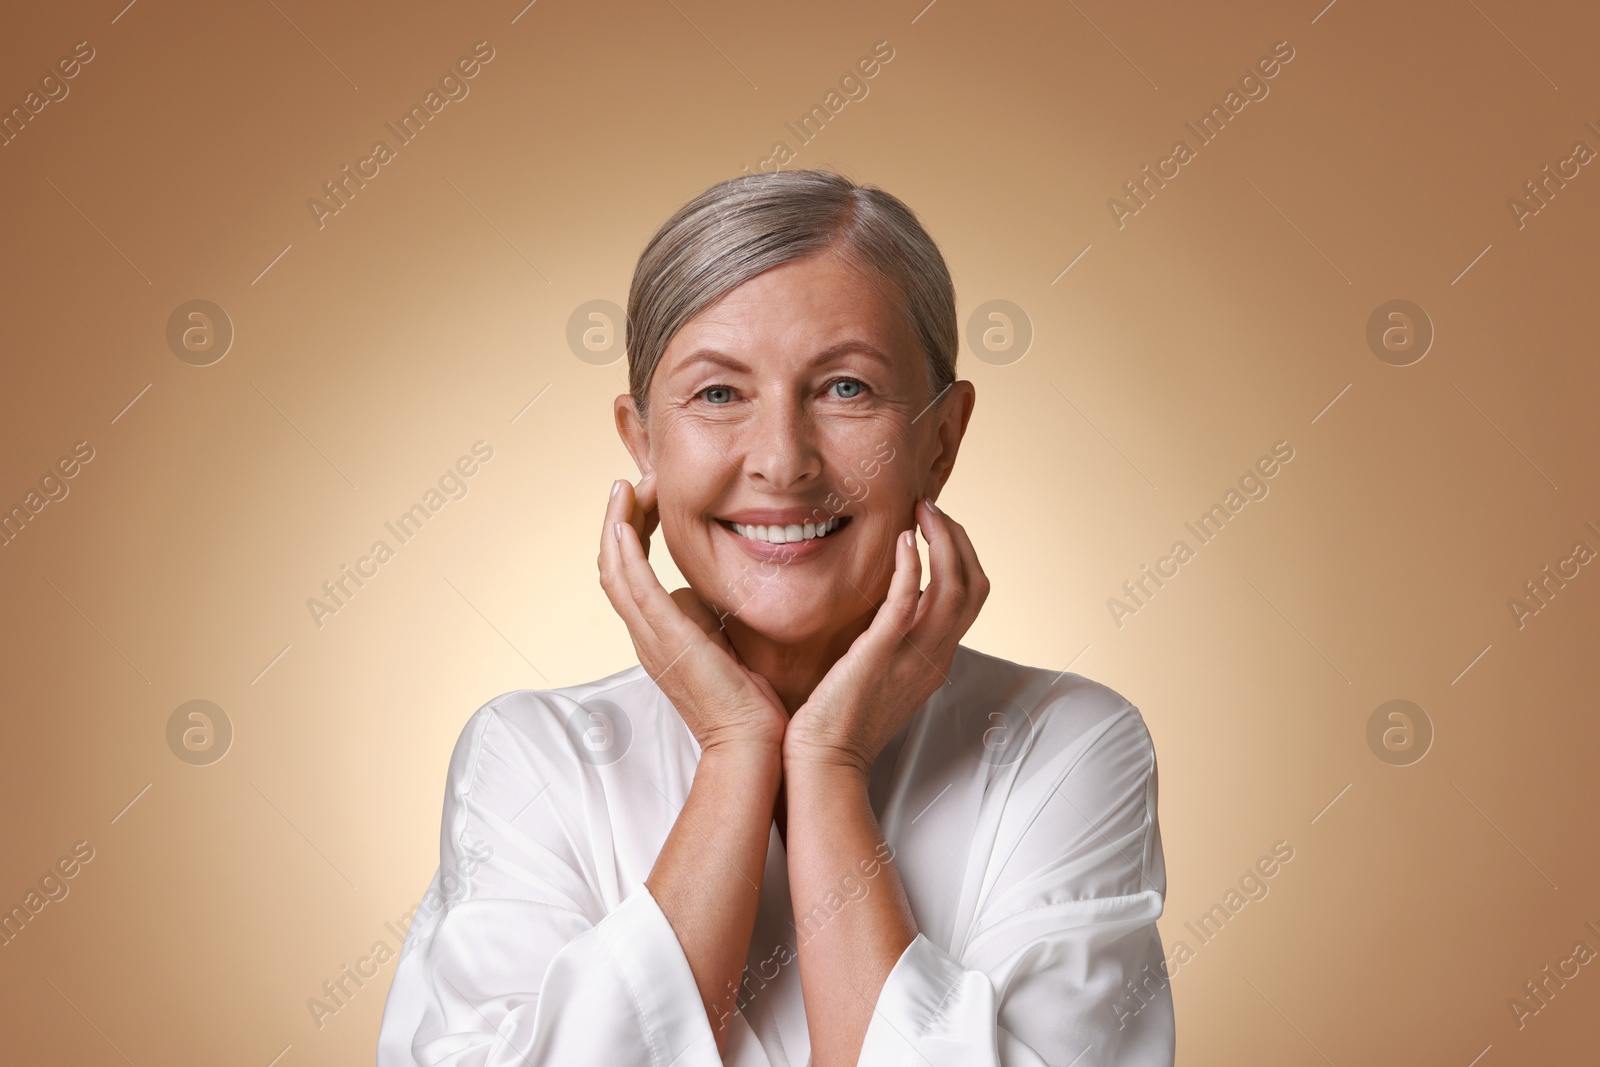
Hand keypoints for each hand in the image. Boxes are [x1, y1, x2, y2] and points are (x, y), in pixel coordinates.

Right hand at [598, 472, 788, 755]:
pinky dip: (623, 550)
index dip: (635, 530)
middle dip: (621, 518)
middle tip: (636, 482)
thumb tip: (706, 590)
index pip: (631, 571)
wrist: (754, 744)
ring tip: (627, 486)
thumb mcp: (726, 644)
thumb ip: (710, 615)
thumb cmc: (750, 702)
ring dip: (616, 523)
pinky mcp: (664, 638)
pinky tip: (625, 519)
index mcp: (659, 633)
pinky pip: (632, 586)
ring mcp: (650, 636)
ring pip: (613, 568)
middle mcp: (646, 633)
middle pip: (613, 563)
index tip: (650, 498)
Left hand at [783, 499, 989, 775]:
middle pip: (974, 585)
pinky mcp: (881, 655)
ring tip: (921, 512)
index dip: (961, 553)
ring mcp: (914, 658)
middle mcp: (936, 657)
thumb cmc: (839, 719)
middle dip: (958, 538)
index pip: (971, 595)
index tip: (934, 525)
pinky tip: (902, 540)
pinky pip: (908, 603)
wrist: (823, 762)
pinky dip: (912, 567)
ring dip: (942, 541)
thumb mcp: (880, 674)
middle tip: (930, 507)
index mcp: (937, 659)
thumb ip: (892, 640)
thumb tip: (885, 606)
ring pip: (954, 588)